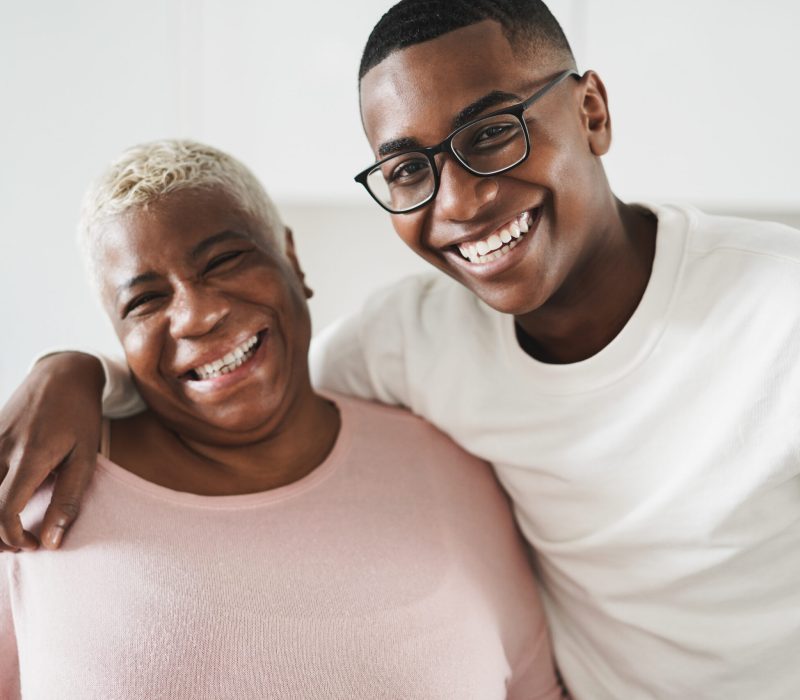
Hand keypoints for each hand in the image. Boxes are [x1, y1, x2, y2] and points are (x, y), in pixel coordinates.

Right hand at [0, 353, 103, 550]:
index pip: (4, 511)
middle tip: (22, 542)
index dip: (14, 537)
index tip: (35, 543)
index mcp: (31, 456)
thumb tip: (52, 541)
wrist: (61, 374)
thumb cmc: (80, 416)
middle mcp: (1, 450)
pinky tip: (3, 502)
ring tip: (11, 527)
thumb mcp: (86, 457)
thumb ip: (69, 500)